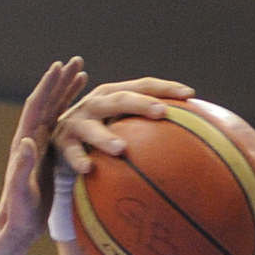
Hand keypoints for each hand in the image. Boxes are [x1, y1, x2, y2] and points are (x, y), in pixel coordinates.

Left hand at [0, 57, 89, 246]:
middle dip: (60, 81)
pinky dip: (74, 114)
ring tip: (83, 73)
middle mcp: (33, 138)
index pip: (36, 107)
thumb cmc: (19, 212)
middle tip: (76, 61)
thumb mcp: (21, 191)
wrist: (17, 226)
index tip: (59, 67)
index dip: (47, 87)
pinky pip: (66, 128)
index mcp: (25, 143)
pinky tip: (87, 108)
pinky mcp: (51, 156)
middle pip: (47, 102)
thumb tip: (28, 141)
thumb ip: (22, 166)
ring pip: (57, 112)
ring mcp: (42, 146)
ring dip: (68, 92)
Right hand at [52, 78, 198, 173]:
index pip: (142, 85)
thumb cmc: (102, 137)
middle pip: (120, 99)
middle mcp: (95, 103)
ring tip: (121, 150)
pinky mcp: (62, 141)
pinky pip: (71, 152)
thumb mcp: (122, 127)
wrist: (56, 140)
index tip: (189, 94)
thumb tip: (198, 141)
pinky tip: (89, 169)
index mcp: (113, 94)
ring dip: (105, 137)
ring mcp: (77, 121)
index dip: (165, 87)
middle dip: (140, 103)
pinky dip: (79, 159)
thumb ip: (150, 130)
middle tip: (161, 112)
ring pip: (92, 127)